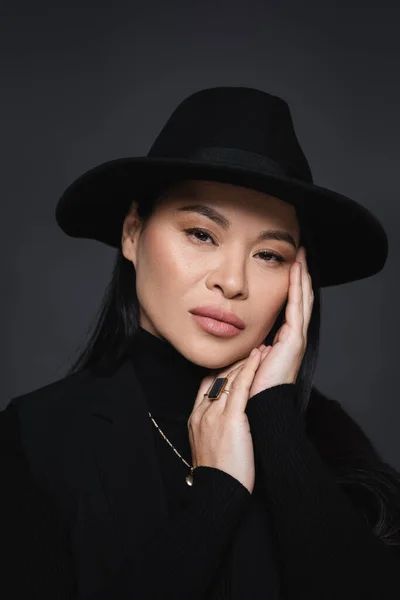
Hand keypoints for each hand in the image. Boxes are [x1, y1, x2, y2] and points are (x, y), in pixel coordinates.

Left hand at [248, 245, 313, 397]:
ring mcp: (296, 337)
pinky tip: (297, 270)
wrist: (260, 406)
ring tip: (302, 255)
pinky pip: (297, 306)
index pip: (290, 307)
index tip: (289, 266)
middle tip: (301, 254)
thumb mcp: (248, 361)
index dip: (291, 286)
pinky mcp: (294, 338)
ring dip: (302, 276)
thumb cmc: (251, 389)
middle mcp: (293, 337)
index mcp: (283, 341)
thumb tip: (241, 342)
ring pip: (303, 299)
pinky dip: (298, 286)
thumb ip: (248, 348)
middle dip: (300, 275)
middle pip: (301, 299)